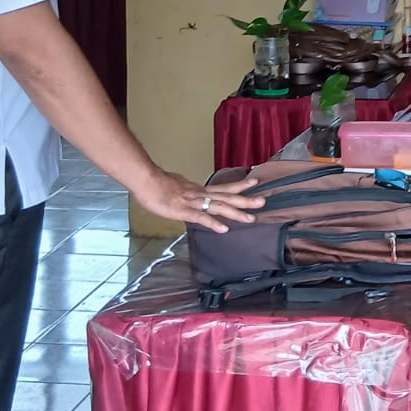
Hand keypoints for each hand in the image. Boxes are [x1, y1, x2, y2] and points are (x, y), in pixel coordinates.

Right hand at [127, 169, 264, 232]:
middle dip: (245, 200)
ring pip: (218, 206)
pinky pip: (201, 217)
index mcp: (200, 190)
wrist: (146, 181)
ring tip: (251, 218)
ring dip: (236, 212)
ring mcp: (193, 202)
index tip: (255, 183)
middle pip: (227, 196)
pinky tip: (224, 229)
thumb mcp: (179, 187)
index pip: (223, 188)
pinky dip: (213, 223)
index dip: (239, 186)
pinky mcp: (183, 211)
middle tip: (264, 201)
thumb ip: (190, 192)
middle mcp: (201, 194)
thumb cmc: (158, 184)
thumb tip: (195, 194)